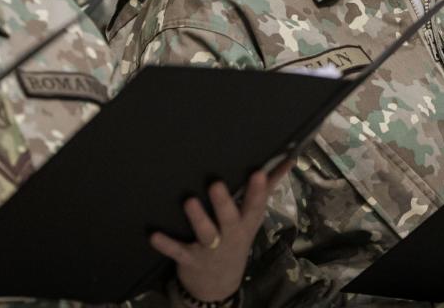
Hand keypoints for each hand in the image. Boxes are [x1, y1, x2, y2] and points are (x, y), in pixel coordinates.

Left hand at [150, 160, 293, 302]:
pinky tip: (154, 235)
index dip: (258, 191)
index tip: (258, 172)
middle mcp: (230, 236)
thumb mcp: (252, 218)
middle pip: (229, 219)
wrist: (217, 285)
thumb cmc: (235, 239)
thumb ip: (267, 188)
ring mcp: (210, 249)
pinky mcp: (189, 258)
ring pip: (205, 233)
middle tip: (216, 184)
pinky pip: (178, 251)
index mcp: (245, 224)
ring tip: (189, 201)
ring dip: (197, 218)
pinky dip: (166, 244)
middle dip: (223, 204)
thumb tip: (289, 158)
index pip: (255, 207)